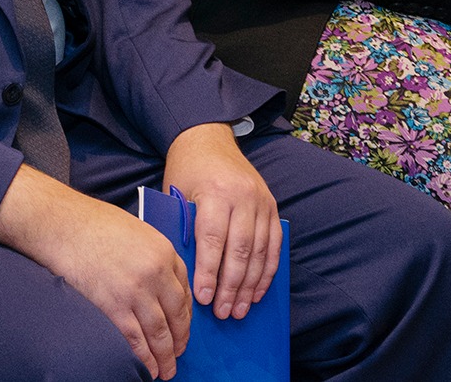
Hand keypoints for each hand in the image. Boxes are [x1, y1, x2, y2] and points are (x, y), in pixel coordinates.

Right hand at [0, 166, 190, 378]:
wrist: (63, 224)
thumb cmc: (94, 224)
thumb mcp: (137, 232)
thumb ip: (155, 257)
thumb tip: (162, 285)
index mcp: (164, 252)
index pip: (185, 293)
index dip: (185, 318)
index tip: (182, 331)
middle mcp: (156, 273)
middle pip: (176, 317)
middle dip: (179, 342)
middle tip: (177, 356)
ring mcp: (135, 291)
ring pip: (159, 333)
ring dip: (165, 357)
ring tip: (165, 371)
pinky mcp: (113, 305)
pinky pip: (135, 338)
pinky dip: (144, 357)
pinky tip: (147, 368)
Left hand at [162, 123, 282, 320]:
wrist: (208, 138)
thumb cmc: (186, 170)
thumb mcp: (175, 194)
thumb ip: (183, 228)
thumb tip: (185, 273)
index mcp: (215, 192)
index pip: (213, 239)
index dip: (209, 272)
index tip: (203, 298)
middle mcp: (243, 196)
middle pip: (240, 250)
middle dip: (232, 286)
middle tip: (224, 313)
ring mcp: (262, 201)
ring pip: (260, 252)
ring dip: (251, 285)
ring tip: (240, 309)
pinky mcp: (272, 206)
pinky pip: (274, 245)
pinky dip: (268, 271)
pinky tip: (258, 292)